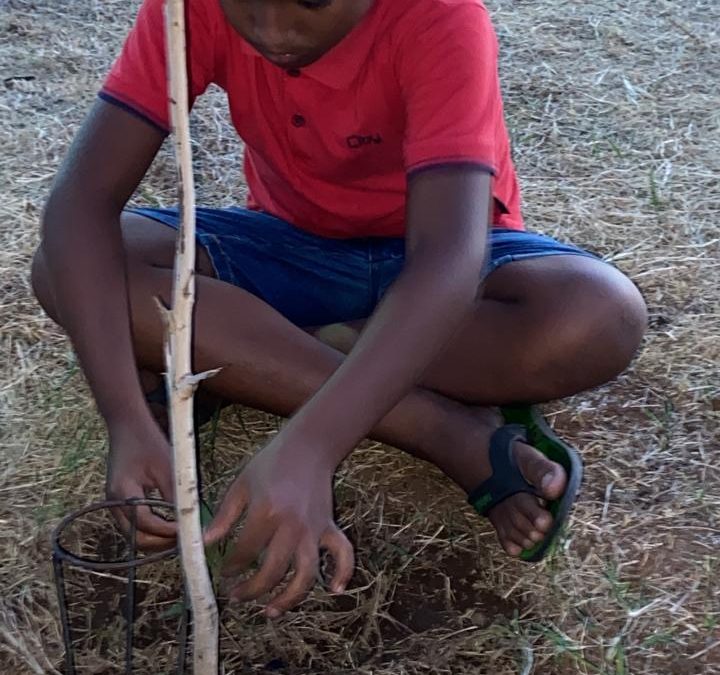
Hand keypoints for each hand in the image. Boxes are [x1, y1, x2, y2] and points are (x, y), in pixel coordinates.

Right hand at [107, 421, 176, 549]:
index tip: (187, 532)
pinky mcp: (118, 504)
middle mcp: (113, 503)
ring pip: (133, 536)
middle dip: (161, 544)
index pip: (145, 522)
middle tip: (185, 540)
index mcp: (123, 491)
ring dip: (156, 541)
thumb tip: (189, 520)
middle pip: (135, 537)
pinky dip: (150, 531)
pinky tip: (169, 526)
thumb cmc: (149, 442)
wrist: (128, 427)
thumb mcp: (167, 466)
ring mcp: (113, 505)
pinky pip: (133, 526)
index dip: (167, 531)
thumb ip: (175, 495)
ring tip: (180, 536)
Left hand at [204, 437, 353, 617]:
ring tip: (270, 611)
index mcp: (266, 513)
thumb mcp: (241, 484)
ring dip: (289, 598)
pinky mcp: (329, 527)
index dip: (231, 567)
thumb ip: (224, 516)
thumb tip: (205, 543)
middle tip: (237, 595)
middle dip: (251, 590)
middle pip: (272, 571)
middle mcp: (291, 526)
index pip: (244, 552)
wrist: (308, 446)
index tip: (224, 572)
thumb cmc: (272, 463)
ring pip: (305, 574)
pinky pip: (343, 554)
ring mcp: (313, 529)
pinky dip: (343, 573)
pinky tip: (334, 590)